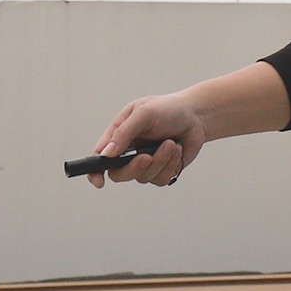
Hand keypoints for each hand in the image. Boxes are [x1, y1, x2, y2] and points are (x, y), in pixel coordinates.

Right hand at [86, 92, 207, 188]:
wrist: (196, 116)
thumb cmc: (167, 109)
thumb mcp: (143, 113)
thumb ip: (124, 133)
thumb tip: (106, 154)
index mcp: (118, 136)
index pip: (100, 158)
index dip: (95, 172)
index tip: (99, 181)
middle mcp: (129, 152)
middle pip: (120, 174)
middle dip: (134, 167)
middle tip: (147, 156)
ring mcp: (146, 163)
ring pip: (144, 177)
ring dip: (160, 161)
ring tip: (170, 143)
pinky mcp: (162, 170)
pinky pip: (161, 179)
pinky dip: (171, 165)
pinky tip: (177, 150)